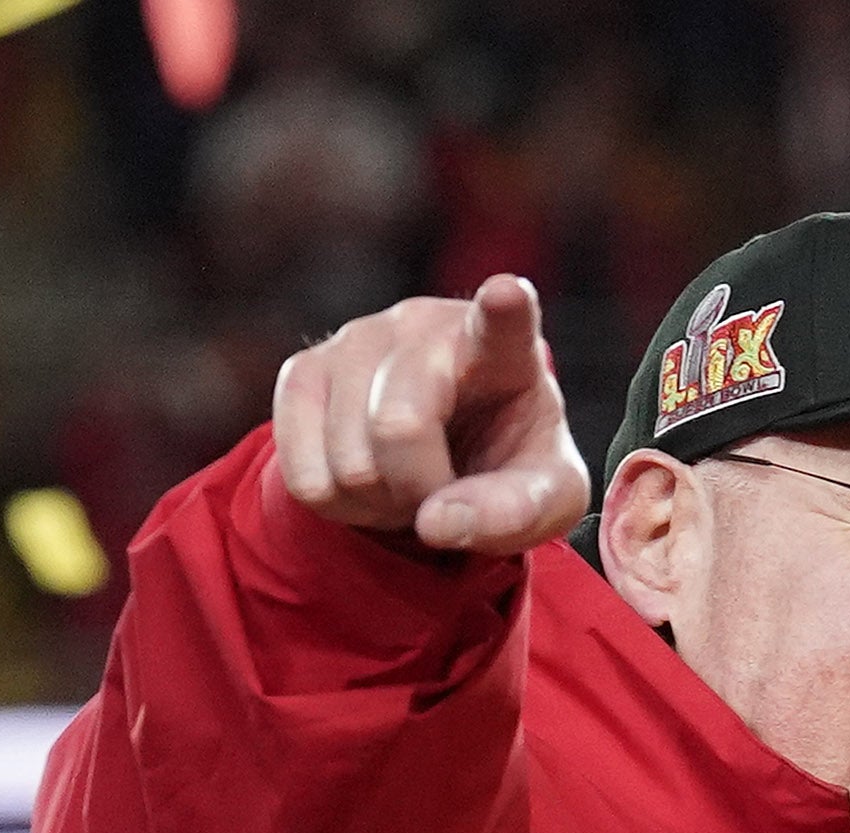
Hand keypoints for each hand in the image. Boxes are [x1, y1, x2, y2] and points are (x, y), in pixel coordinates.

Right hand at [270, 274, 589, 555]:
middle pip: (399, 428)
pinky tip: (369, 476)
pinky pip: (304, 478)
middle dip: (420, 488)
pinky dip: (339, 505)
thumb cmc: (508, 466)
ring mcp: (356, 340)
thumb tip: (437, 523)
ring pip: (347, 463)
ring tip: (408, 478)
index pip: (503, 322)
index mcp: (502, 347)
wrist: (449, 457)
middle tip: (444, 487)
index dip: (503, 309)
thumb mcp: (546, 500)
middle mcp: (423, 326)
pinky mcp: (303, 372)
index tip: (507, 294)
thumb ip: (516, 513)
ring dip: (381, 501)